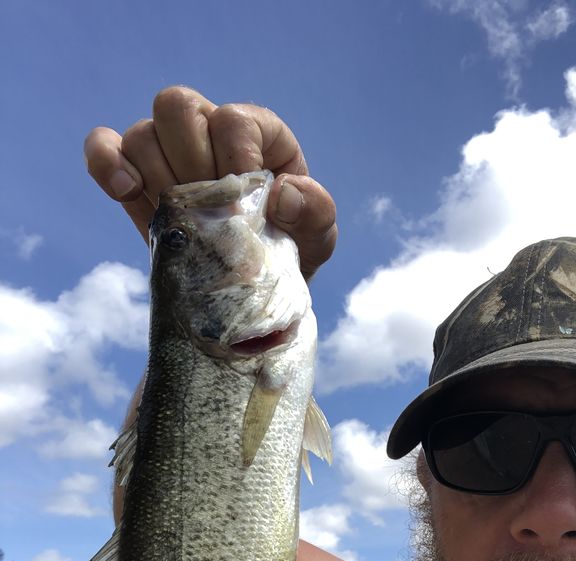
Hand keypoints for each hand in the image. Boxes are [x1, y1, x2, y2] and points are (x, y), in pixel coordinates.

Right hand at [84, 86, 336, 280]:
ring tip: (180, 220)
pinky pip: (105, 146)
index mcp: (259, 134)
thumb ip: (316, 212)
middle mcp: (210, 131)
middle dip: (189, 162)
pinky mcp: (136, 176)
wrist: (250, 286)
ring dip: (156, 178)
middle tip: (206, 210)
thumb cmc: (289, 252)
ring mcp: (170, 151)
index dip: (234, 160)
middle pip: (178, 106)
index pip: (233, 120)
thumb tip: (285, 194)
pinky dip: (106, 162)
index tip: (242, 206)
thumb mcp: (317, 238)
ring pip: (142, 133)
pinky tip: (126, 191)